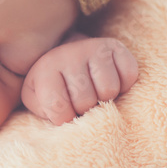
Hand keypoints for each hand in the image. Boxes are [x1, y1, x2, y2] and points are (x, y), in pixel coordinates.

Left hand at [21, 37, 137, 124]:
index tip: (64, 113)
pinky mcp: (116, 46)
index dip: (64, 119)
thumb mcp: (37, 99)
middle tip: (81, 102)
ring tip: (95, 92)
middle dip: (85, 109)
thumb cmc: (54, 86)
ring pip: (109, 90)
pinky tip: (111, 81)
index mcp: (46, 69)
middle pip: (86, 101)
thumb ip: (44, 111)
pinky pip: (129, 75)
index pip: (58, 108)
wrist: (67, 56)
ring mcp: (94, 48)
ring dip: (105, 99)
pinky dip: (124, 85)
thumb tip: (65, 120)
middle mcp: (70, 54)